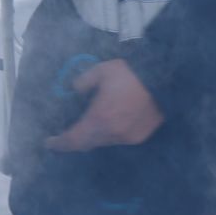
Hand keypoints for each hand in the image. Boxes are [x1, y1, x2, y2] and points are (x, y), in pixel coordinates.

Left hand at [45, 59, 163, 151]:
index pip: (73, 139)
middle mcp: (112, 134)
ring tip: (91, 123)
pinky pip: (119, 139)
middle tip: (66, 134)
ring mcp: (128, 138)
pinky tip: (112, 121)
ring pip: (104, 142)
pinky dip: (111, 133)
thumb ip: (83, 82)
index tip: (49, 142)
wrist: (165, 78)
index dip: (59, 143)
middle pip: (88, 144)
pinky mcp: (141, 137)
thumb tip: (75, 89)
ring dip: (94, 135)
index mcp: (99, 119)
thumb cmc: (131, 74)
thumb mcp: (101, 71)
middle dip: (76, 140)